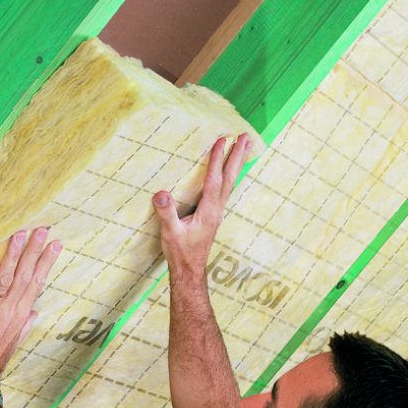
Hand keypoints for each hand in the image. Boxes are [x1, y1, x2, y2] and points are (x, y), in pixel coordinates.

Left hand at [0, 227, 61, 384]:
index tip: (55, 244)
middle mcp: (9, 307)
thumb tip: (35, 311)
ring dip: (13, 254)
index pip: (37, 281)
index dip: (46, 262)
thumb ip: (25, 324)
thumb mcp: (14, 341)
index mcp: (21, 312)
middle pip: (24, 274)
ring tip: (20, 234)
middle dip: (33, 250)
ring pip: (5, 275)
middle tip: (41, 229)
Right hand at [152, 134, 250, 280]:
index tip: (222, 140)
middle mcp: (216, 209)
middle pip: (230, 178)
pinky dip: (229, 176)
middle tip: (246, 137)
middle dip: (237, 156)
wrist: (190, 270)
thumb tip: (161, 194)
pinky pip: (225, 190)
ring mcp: (217, 212)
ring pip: (230, 183)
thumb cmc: (180, 253)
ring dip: (237, 164)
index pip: (214, 180)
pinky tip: (229, 172)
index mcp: (208, 211)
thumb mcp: (170, 233)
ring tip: (244, 147)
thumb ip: (167, 214)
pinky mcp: (213, 215)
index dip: (217, 160)